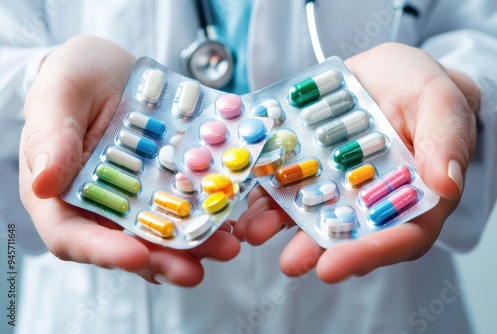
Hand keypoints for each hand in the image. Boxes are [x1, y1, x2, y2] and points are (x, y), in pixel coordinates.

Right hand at [19, 35, 239, 286]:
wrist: (112, 69)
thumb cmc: (74, 76)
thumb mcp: (59, 94)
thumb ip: (51, 135)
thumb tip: (44, 183)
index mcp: (59, 192)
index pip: (72, 235)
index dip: (102, 251)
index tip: (136, 256)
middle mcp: (98, 204)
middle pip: (124, 245)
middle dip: (160, 261)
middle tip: (194, 271)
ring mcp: (135, 198)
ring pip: (161, 233)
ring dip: (193, 246)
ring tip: (226, 248)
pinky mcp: (163, 185)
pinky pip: (185, 207)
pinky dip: (207, 216)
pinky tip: (232, 219)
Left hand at [233, 43, 477, 282]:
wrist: (387, 75)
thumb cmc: (423, 90)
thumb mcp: (441, 103)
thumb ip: (445, 140)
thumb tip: (446, 183)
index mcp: (413, 197)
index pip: (398, 237)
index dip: (368, 254)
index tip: (335, 266)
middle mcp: (370, 200)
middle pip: (346, 233)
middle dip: (314, 248)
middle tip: (290, 263)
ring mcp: (335, 184)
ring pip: (308, 212)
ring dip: (280, 224)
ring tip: (253, 231)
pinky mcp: (308, 166)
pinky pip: (285, 183)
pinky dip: (265, 191)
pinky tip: (245, 197)